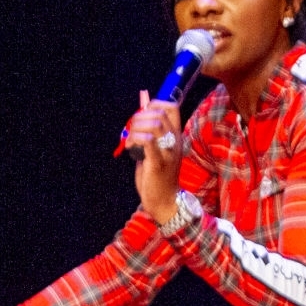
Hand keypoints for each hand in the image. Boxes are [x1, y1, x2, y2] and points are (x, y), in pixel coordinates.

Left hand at [121, 90, 184, 222]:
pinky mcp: (158, 162)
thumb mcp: (155, 150)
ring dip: (137, 127)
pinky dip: (136, 139)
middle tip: (132, 130)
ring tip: (130, 139)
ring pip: (154, 124)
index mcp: (175, 136)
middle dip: (140, 116)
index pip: (172, 107)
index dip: (154, 104)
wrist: (166, 201)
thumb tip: (138, 116)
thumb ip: (148, 134)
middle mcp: (174, 141)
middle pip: (160, 112)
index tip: (142, 116)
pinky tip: (131, 147)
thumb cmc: (159, 176)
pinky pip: (148, 141)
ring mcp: (168, 151)